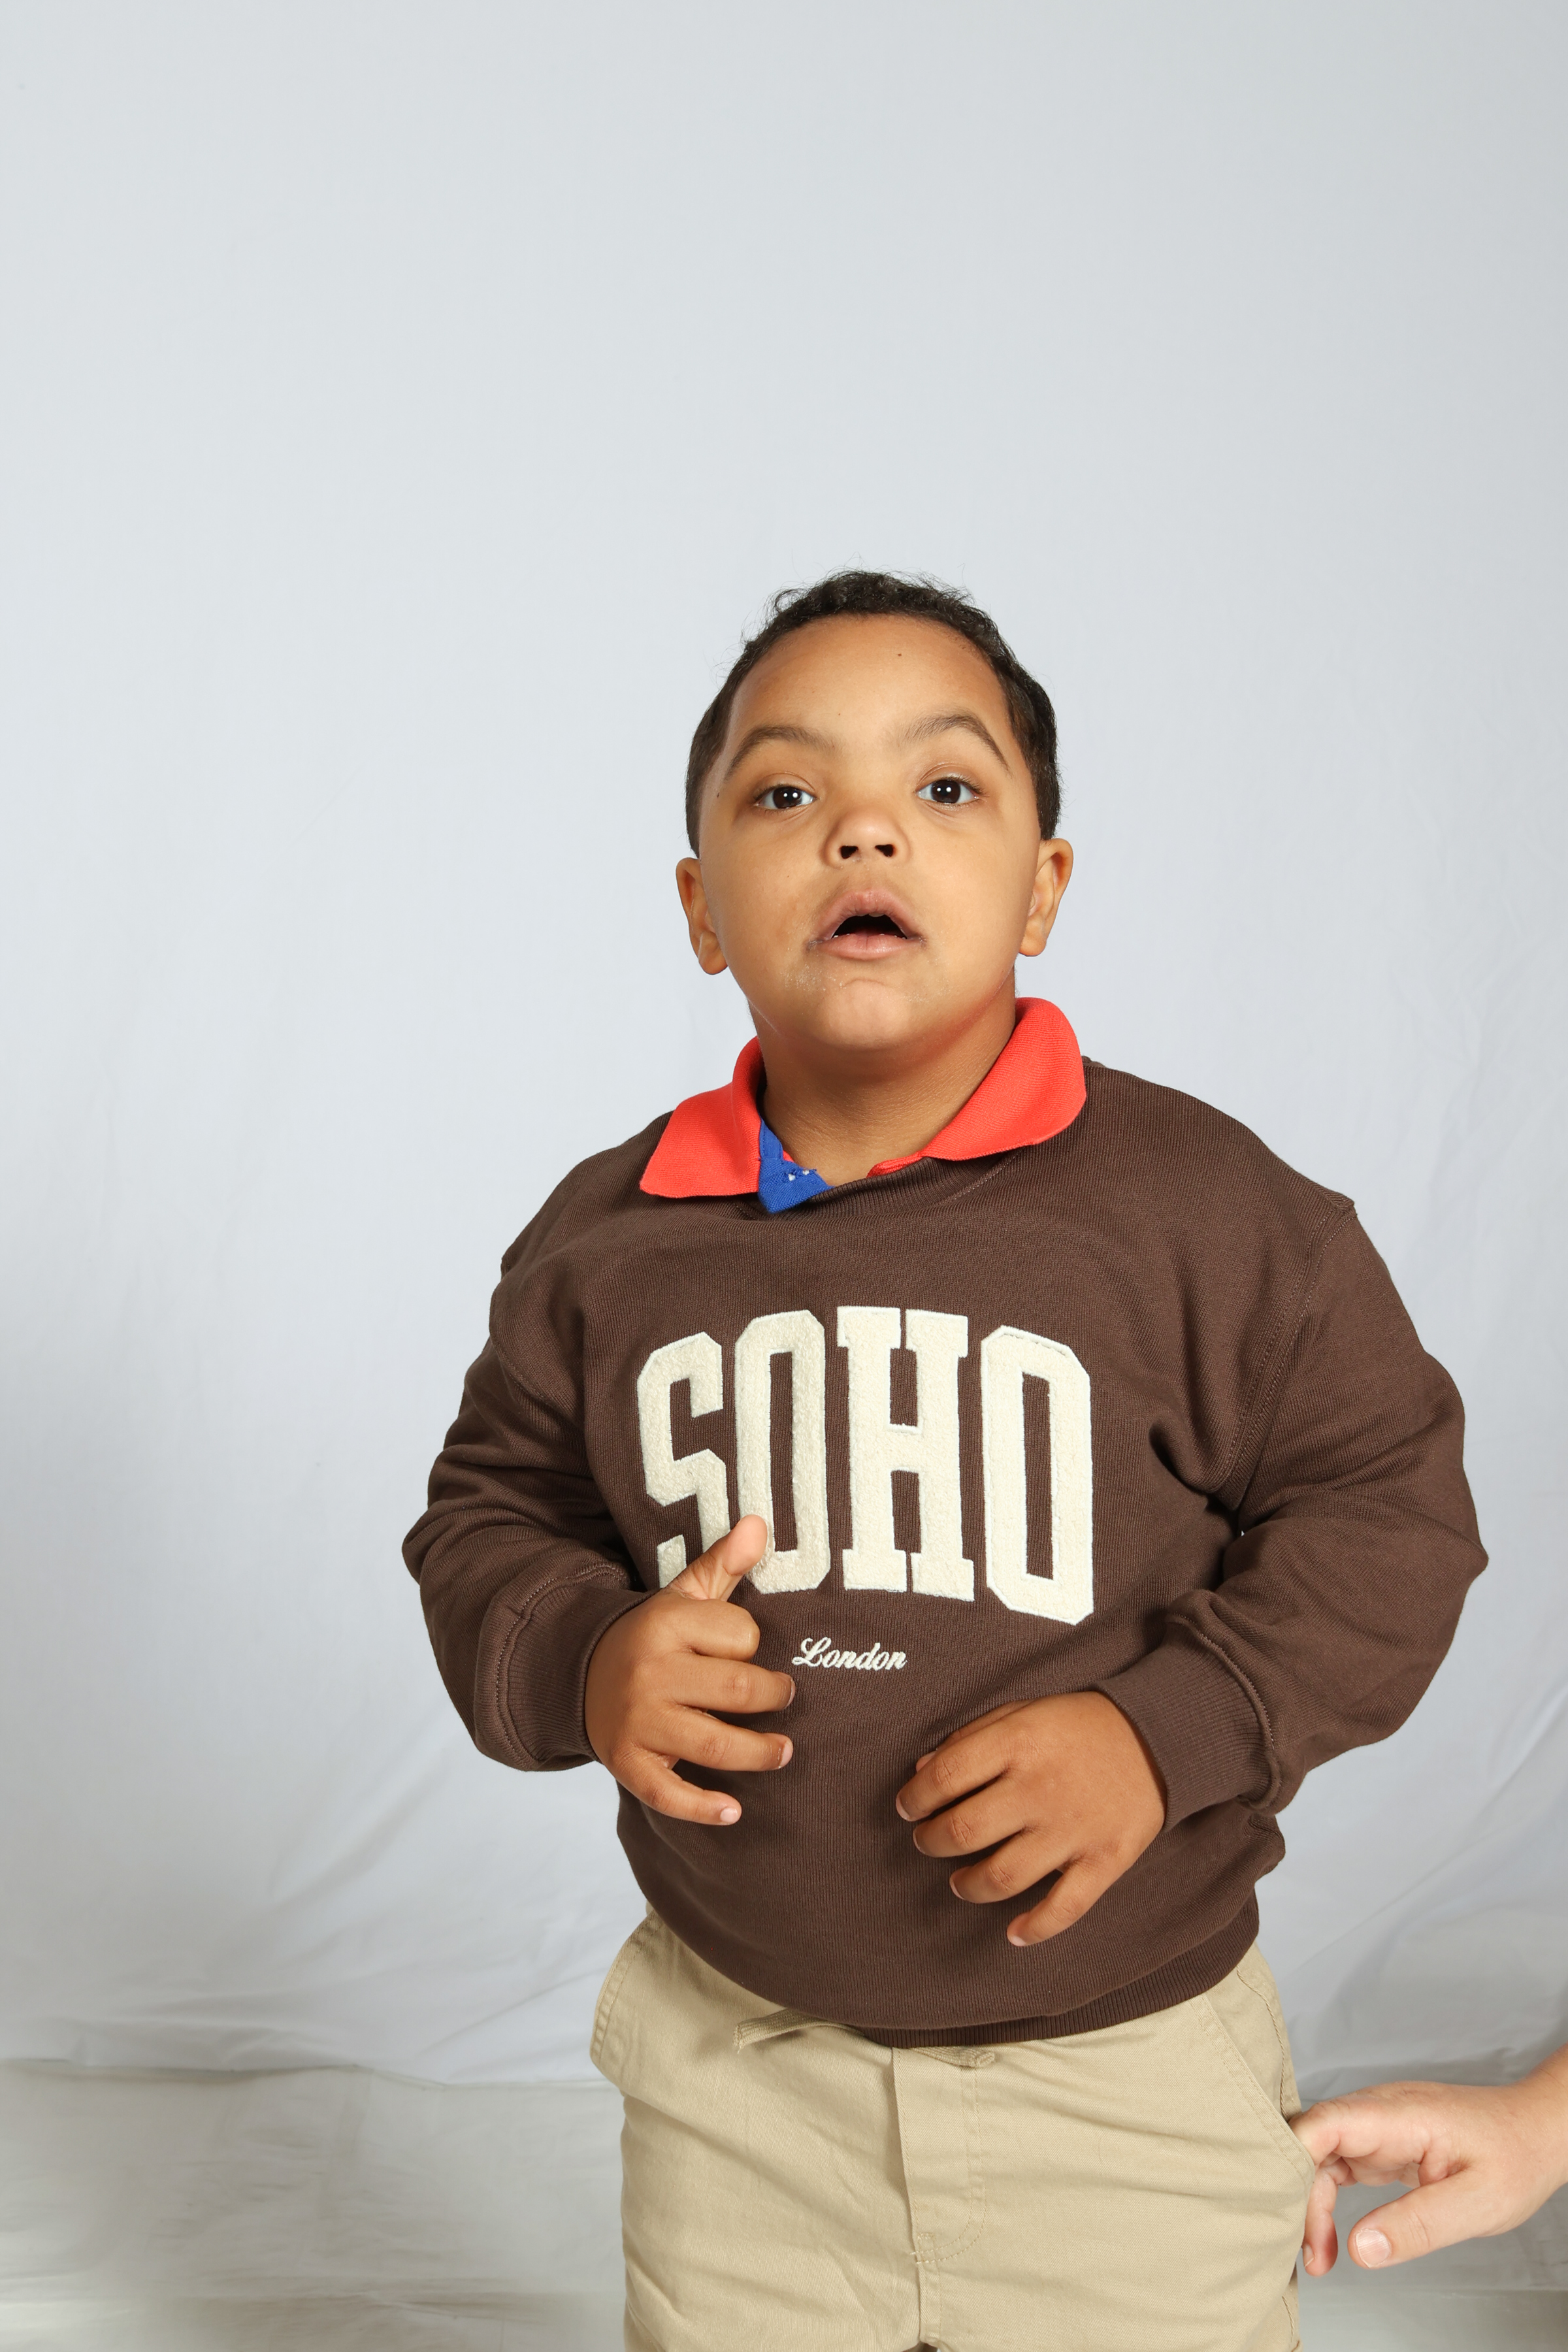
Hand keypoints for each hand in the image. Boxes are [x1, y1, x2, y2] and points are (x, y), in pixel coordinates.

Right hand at [584, 1516, 794, 1826]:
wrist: (581, 1675)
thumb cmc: (654, 1639)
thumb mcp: (682, 1597)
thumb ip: (723, 1564)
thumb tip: (761, 1523)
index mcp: (666, 1624)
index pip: (740, 1635)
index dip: (755, 1645)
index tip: (752, 1652)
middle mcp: (650, 1671)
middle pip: (734, 1688)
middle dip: (772, 1696)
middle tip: (787, 1699)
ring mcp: (637, 1720)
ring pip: (712, 1742)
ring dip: (756, 1753)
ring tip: (783, 1753)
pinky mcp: (627, 1762)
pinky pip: (668, 1792)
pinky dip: (702, 1807)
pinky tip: (734, 1811)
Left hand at [894, 1691, 1165, 1944]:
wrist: (1157, 1738)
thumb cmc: (1076, 1726)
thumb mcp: (1021, 1712)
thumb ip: (970, 1739)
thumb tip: (921, 1775)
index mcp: (1018, 1742)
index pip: (945, 1777)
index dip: (915, 1798)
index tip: (908, 1808)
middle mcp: (1041, 1788)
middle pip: (965, 1831)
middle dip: (932, 1842)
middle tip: (928, 1842)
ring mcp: (1073, 1829)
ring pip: (1003, 1877)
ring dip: (968, 1886)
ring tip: (960, 1881)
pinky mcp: (1105, 1860)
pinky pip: (1064, 1908)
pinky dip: (1034, 1928)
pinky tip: (1012, 1932)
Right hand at [1294, 2051, 1567, 2272]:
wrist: (1535, 2132)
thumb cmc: (1514, 2158)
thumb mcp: (1477, 2204)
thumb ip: (1418, 2225)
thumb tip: (1359, 2248)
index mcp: (1399, 2115)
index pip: (1324, 2123)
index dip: (1293, 2162)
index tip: (1287, 2213)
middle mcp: (1378, 2112)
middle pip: (1311, 2140)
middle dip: (1295, 2194)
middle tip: (1306, 2252)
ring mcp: (1377, 2126)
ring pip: (1317, 2155)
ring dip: (1308, 2203)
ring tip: (1318, 2257)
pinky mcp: (1380, 2143)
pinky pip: (1336, 2165)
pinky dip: (1325, 2201)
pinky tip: (1330, 2238)